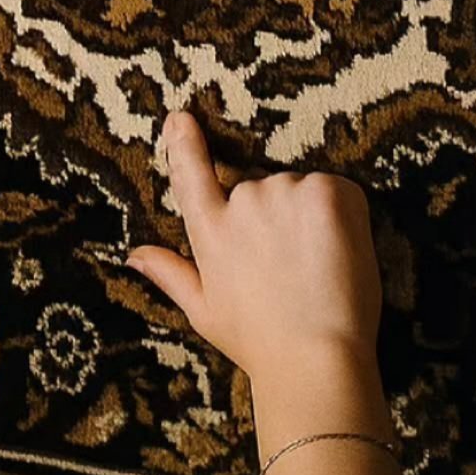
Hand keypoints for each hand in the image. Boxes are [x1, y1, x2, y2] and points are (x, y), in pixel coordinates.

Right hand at [128, 110, 382, 389]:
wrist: (314, 356)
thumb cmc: (259, 341)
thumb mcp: (204, 311)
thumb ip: (170, 273)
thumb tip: (133, 255)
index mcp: (209, 231)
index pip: (192, 175)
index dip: (184, 144)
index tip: (179, 118)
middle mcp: (241, 202)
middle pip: (261, 190)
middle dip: (278, 218)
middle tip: (291, 270)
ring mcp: (284, 192)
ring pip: (301, 191)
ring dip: (310, 217)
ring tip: (316, 269)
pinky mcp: (326, 192)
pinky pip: (336, 191)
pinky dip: (342, 216)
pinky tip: (337, 254)